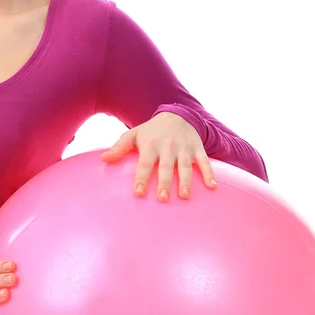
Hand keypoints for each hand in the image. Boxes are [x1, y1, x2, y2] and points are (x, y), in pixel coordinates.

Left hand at [101, 112, 216, 200]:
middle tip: (163, 199)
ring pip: (185, 166)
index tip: (139, 193)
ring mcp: (183, 148)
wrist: (177, 114)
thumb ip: (119, 148)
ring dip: (185, 181)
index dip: (141, 178)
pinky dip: (209, 173)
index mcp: (150, 146)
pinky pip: (204, 162)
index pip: (144, 164)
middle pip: (166, 167)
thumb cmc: (152, 130)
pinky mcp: (197, 149)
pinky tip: (212, 187)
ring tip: (184, 196)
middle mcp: (167, 147)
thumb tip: (103, 159)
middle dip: (164, 182)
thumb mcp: (134, 135)